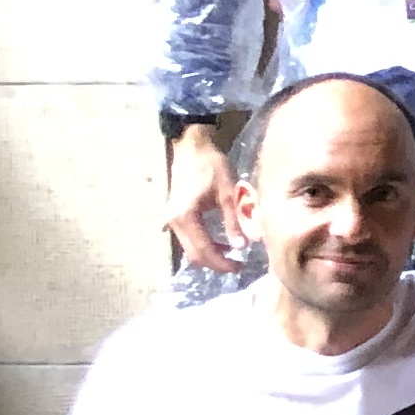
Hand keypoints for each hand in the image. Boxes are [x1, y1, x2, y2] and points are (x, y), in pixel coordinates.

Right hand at [164, 129, 245, 274]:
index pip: (203, 250)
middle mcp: (174, 222)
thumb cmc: (211, 166)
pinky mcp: (175, 214)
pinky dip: (203, 244)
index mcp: (185, 217)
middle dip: (215, 263)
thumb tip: (243, 245)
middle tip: (237, 266)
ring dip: (209, 255)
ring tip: (232, 256)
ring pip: (189, 247)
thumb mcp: (228, 194)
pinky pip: (188, 238)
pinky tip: (220, 244)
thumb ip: (234, 221)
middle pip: (193, 254)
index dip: (221, 263)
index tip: (239, 268)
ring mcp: (171, 219)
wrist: (191, 147)